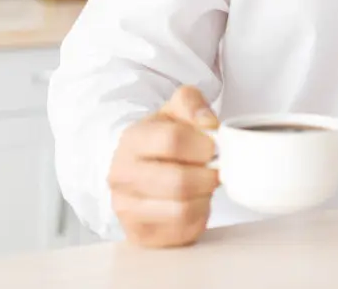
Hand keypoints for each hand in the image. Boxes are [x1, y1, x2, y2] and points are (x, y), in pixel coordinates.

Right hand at [108, 85, 220, 247]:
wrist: (136, 167)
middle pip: (179, 182)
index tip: (214, 146)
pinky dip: (198, 216)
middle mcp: (122, 176)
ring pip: (182, 210)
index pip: (173, 140)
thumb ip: (192, 103)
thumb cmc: (160, 138)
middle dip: (208, 175)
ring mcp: (128, 209)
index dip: (203, 144)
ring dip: (204, 197)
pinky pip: (183, 230)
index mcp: (132, 140)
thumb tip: (209, 124)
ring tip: (203, 184)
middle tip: (215, 169)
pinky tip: (195, 202)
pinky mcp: (141, 234)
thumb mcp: (174, 110)